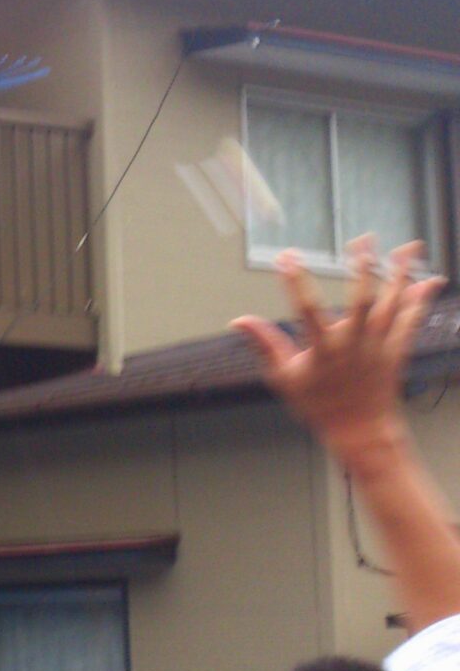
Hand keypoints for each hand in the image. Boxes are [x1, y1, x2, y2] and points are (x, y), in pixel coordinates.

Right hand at [235, 239, 441, 458]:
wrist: (360, 431)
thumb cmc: (319, 405)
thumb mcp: (283, 377)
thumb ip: (264, 344)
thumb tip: (239, 320)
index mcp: (323, 351)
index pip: (306, 311)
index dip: (295, 283)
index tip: (286, 257)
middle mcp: (354, 345)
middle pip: (362, 301)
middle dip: (363, 269)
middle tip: (365, 239)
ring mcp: (379, 346)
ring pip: (392, 305)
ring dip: (400, 274)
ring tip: (408, 247)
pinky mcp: (396, 351)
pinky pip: (412, 321)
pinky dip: (421, 300)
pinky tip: (430, 280)